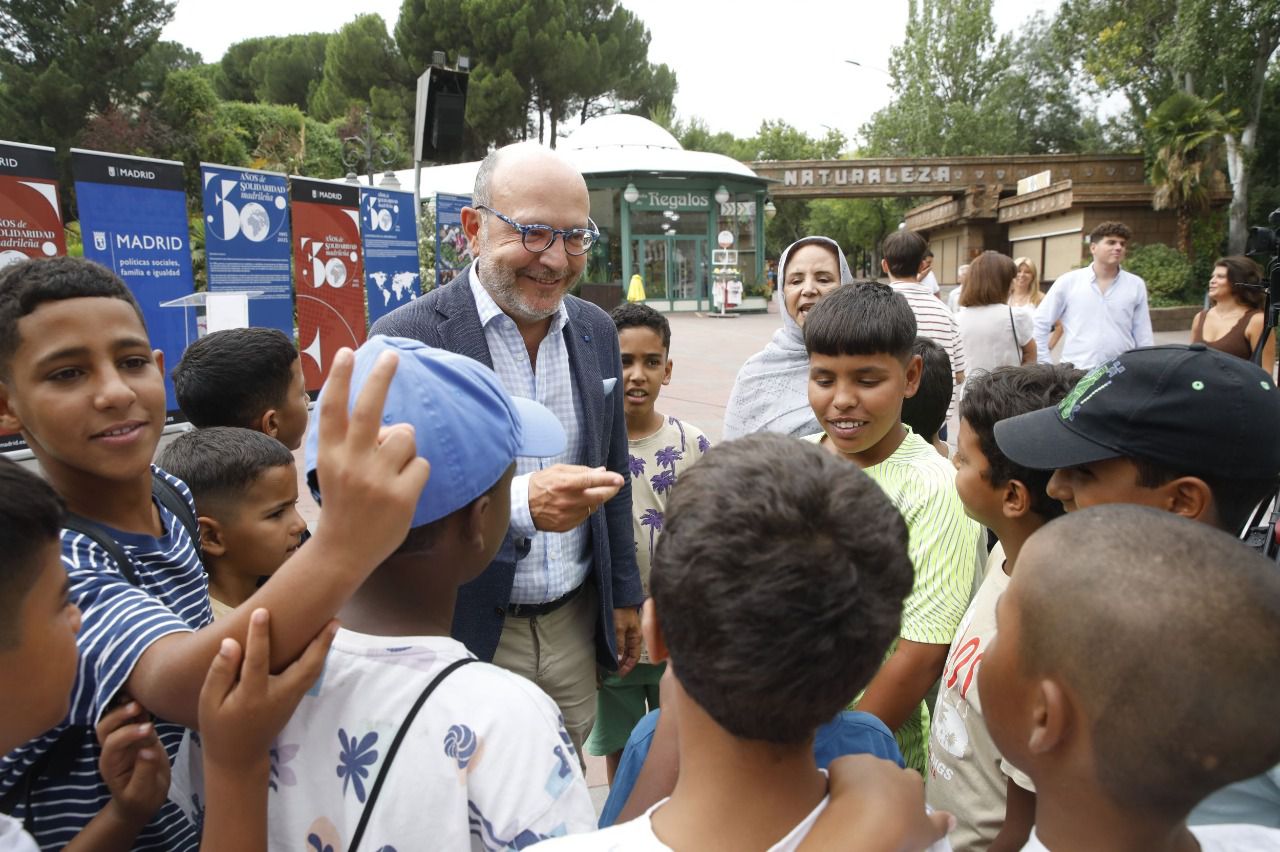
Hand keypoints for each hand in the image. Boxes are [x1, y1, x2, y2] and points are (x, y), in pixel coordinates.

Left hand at [96, 700, 170, 828]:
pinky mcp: (138, 736)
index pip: (113, 743)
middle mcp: (113, 749)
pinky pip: (133, 718)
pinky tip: (146, 697)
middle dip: (119, 715)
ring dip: (125, 707)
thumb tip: (148, 749)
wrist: (142, 802)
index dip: (129, 734)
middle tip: (138, 707)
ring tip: (141, 697)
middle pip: (105, 727)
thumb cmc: (141, 800)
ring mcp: (124, 741)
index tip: (149, 729)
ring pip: (115, 719)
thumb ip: (144, 772)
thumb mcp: (142, 792)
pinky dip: (138, 707)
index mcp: (111, 764)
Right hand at [198, 608, 335, 772]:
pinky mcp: (295, 701)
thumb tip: (230, 643)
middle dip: (319, 643)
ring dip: (324, 648)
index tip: (262, 612)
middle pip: (304, 668)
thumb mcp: (209, 703)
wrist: (239, 757)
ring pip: (313, 672)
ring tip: (334, 624)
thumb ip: (220, 673)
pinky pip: (310, 676)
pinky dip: (318, 657)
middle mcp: (277, 697)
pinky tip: (322, 641)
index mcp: (251, 697)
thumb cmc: (219, 727)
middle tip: (332, 619)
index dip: (259, 637)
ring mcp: (290, 700)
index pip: (257, 662)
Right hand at [311, 348, 431, 569]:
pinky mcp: (400, 495)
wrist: (343, 552)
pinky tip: (400, 493)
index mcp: (330, 454)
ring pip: (406, 436)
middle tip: (392, 355)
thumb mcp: (336, 471)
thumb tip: (394, 425)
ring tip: (391, 474)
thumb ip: (356, 445)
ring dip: (405, 450)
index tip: (345, 352)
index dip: (338, 378)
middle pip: (369, 408)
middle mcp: (351, 462)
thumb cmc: (345, 505)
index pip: (332, 408)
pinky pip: (421, 464)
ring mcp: (376, 479)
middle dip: (381, 377)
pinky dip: (415, 474)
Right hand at [528, 464, 622, 531]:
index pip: (591, 481)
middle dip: (610, 490)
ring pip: (592, 508)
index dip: (608, 480)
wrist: (521, 506)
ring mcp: (567, 516)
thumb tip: (601, 471)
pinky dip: (584, 509)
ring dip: (595, 500)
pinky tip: (576, 504)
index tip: (620, 479)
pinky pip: (583, 517)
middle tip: (615, 485)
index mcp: (564, 484)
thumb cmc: (540, 483)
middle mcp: (567, 501)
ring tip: (587, 493)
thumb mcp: (558, 470)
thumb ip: (580, 471)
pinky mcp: (566, 526)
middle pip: (598, 497)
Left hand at [613, 607, 641, 676]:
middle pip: (629, 655)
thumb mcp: (619, 628)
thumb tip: (619, 659)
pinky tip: (611, 654)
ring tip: (611, 665)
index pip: (634, 657)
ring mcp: (628, 633)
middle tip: (613, 672)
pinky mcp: (621, 630)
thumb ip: (619, 644)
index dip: (628, 667)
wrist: (620, 596)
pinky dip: (617, 651)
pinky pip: (620, 644)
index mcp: (636, 638)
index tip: (620, 674)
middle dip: (623, 664)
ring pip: (625, 650)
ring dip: (619, 658)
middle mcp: (633, 637)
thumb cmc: (621, 611)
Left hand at [798, 754, 953, 850]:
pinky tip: (837, 795)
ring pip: (862, 769)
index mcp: (912, 780)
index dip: (903, 793)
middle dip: (881, 785)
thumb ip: (941, 823)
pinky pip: (840, 768)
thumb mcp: (927, 832)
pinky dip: (838, 778)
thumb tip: (953, 819)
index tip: (897, 809)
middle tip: (874, 808)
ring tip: (854, 803)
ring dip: (859, 780)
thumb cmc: (901, 830)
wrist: (866, 824)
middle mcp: (890, 765)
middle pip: (886, 772)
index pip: (910, 780)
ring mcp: (865, 762)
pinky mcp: (842, 762)